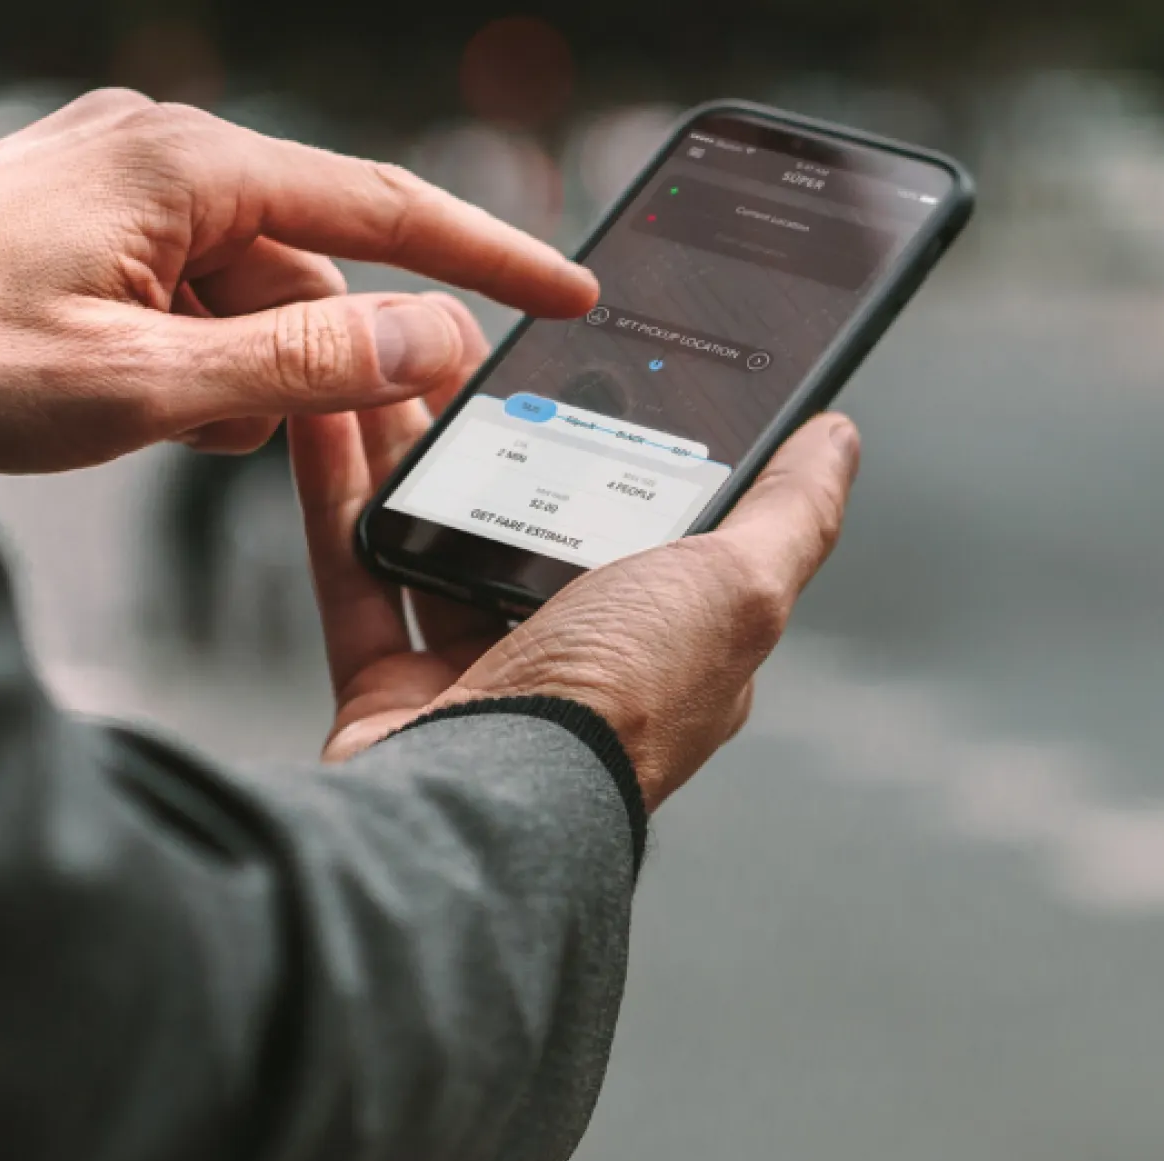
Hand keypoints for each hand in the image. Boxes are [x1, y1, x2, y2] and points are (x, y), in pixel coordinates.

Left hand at [0, 90, 595, 473]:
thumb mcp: (140, 383)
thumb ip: (298, 362)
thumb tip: (427, 335)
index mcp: (184, 168)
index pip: (380, 205)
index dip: (485, 258)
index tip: (566, 293)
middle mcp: (154, 157)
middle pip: (302, 266)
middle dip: (307, 362)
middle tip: (276, 440)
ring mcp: (109, 189)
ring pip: (235, 293)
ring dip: (230, 373)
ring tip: (156, 425)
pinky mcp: (74, 230)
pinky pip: (175, 295)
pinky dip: (180, 361)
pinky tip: (131, 406)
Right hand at [298, 376, 860, 812]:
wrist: (479, 808)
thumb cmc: (616, 710)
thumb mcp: (737, 590)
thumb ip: (788, 512)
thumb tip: (837, 442)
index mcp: (667, 637)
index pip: (650, 514)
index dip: (617, 431)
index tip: (586, 354)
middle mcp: (574, 659)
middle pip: (529, 513)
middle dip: (495, 426)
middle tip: (467, 348)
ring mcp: (475, 677)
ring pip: (437, 532)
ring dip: (409, 445)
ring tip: (389, 362)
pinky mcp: (387, 689)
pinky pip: (354, 571)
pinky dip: (336, 493)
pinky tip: (326, 418)